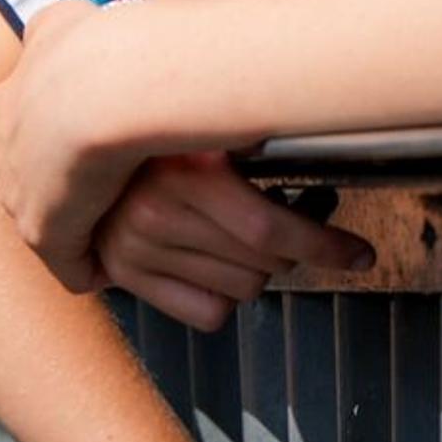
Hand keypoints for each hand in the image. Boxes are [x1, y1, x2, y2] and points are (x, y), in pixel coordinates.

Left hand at [0, 4, 148, 287]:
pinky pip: (71, 266)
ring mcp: (16, 198)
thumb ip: (49, 28)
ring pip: (41, 224)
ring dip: (75, 229)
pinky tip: (127, 260)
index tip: (72, 146)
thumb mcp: (62, 21)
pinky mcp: (43, 235)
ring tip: (120, 231)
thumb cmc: (97, 45)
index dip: (32, 143)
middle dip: (47, 189)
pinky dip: (95, 266)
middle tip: (97, 190)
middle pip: (12, 183)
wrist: (106, 86)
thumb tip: (55, 31)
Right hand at [91, 156, 372, 331]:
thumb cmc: (162, 131)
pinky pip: (208, 314)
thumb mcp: (212, 127)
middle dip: (296, 250)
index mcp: (185, 172)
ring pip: (243, 291)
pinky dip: (225, 298)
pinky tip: (217, 263)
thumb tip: (331, 146)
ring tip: (249, 239)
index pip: (271, 232)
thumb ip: (254, 145)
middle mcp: (156, 213)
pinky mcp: (125, 274)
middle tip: (298, 225)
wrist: (83, 142)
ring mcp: (137, 249)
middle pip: (265, 266)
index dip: (327, 247)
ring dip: (260, 270)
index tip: (358, 254)